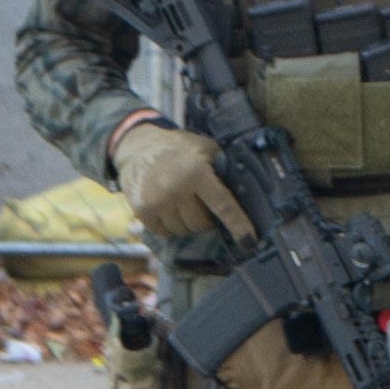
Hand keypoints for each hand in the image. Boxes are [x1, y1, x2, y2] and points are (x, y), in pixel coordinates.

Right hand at [111, 120, 254, 243]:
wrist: (140, 147)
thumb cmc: (180, 149)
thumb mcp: (206, 149)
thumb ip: (224, 168)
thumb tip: (247, 194)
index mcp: (198, 173)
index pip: (224, 206)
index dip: (238, 226)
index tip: (249, 242)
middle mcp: (177, 189)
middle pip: (201, 224)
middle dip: (206, 219)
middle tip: (202, 205)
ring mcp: (157, 202)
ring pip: (183, 230)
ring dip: (188, 223)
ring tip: (183, 203)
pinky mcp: (142, 211)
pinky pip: (165, 233)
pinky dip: (171, 226)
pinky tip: (170, 208)